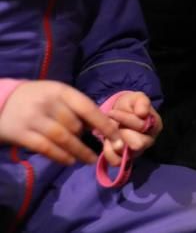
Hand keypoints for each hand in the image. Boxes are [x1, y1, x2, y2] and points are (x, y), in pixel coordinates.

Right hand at [0, 81, 122, 164]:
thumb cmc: (35, 98)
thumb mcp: (55, 94)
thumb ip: (75, 107)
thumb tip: (102, 125)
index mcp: (60, 91)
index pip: (88, 108)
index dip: (105, 125)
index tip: (118, 138)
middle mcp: (48, 103)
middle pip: (75, 125)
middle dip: (89, 140)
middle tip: (100, 150)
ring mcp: (33, 119)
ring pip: (63, 138)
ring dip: (79, 152)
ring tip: (89, 160)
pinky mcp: (20, 134)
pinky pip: (46, 148)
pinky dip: (60, 156)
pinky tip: (70, 161)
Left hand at [101, 91, 160, 166]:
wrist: (120, 113)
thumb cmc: (130, 105)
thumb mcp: (137, 98)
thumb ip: (142, 102)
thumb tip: (142, 113)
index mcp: (155, 126)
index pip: (141, 127)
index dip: (124, 119)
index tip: (111, 112)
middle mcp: (148, 141)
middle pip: (137, 144)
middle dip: (121, 133)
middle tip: (112, 125)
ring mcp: (137, 152)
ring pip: (127, 155)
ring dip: (114, 142)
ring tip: (108, 133)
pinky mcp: (125, 159)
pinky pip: (116, 161)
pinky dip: (109, 153)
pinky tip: (106, 142)